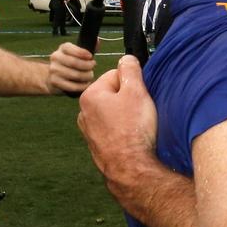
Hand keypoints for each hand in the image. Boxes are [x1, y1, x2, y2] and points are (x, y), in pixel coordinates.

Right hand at [47, 42, 95, 94]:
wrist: (55, 76)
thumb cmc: (72, 62)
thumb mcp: (79, 53)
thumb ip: (89, 47)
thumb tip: (97, 41)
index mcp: (63, 48)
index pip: (71, 48)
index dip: (82, 53)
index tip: (90, 57)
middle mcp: (56, 57)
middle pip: (75, 62)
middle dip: (88, 66)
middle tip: (92, 67)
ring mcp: (54, 70)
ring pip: (75, 75)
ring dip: (87, 77)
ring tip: (90, 76)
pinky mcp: (55, 82)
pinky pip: (73, 86)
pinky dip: (82, 86)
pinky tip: (86, 83)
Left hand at [77, 55, 159, 194]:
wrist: (130, 168)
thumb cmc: (133, 129)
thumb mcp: (136, 91)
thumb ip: (130, 70)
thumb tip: (127, 58)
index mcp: (90, 95)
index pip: (116, 75)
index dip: (133, 83)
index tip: (141, 96)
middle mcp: (84, 113)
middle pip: (114, 95)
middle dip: (129, 100)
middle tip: (142, 112)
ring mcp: (89, 131)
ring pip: (113, 113)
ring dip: (126, 117)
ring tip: (138, 127)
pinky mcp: (97, 146)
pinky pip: (113, 130)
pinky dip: (123, 132)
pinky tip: (133, 139)